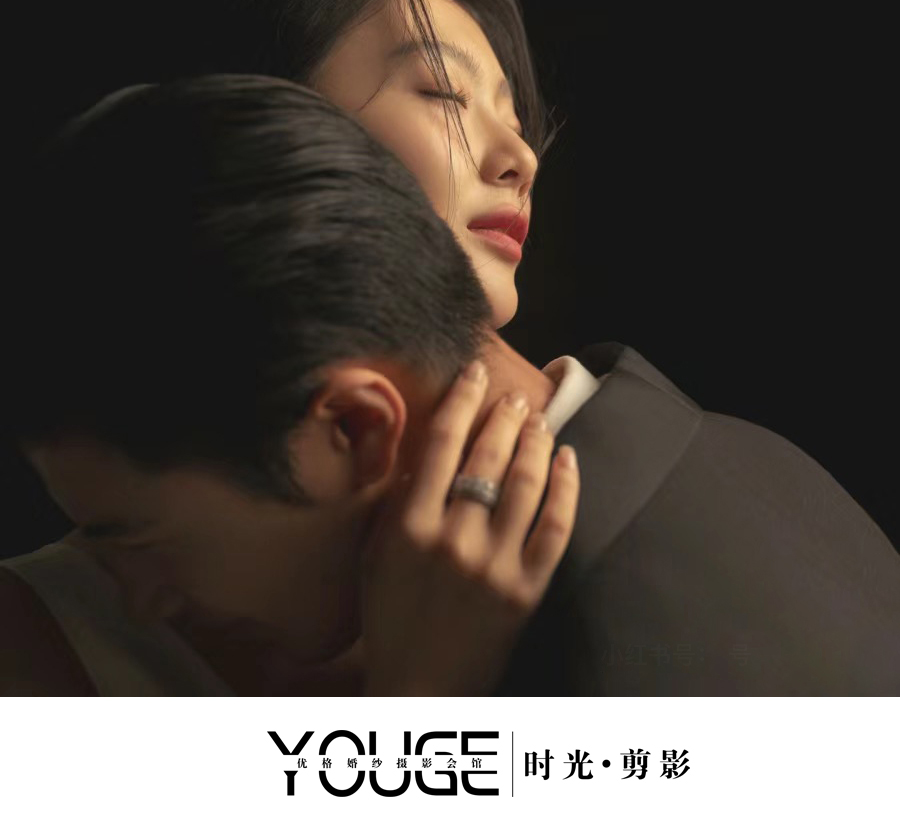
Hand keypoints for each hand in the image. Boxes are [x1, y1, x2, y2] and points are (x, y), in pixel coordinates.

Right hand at [361, 360, 578, 695]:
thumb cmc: (391, 617)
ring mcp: (494, 566)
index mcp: (409, 526)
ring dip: (536, 443)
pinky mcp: (527, 591)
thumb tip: (422, 453)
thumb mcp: (375, 555)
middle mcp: (453, 540)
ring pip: (526, 484)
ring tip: (539, 421)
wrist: (421, 689)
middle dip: (504, 416)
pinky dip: (566, 487)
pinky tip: (568, 460)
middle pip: (487, 457)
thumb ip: (394, 502)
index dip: (463, 400)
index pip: (441, 444)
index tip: (476, 373)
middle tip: (515, 396)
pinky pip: (556, 528)